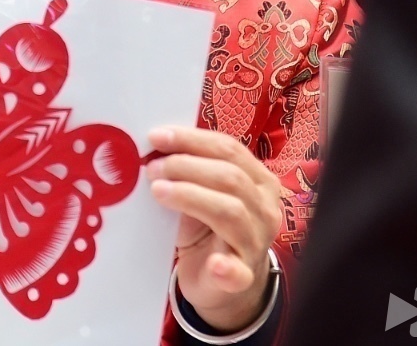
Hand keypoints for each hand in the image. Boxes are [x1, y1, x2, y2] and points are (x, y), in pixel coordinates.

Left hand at [147, 126, 281, 331]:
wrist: (221, 280)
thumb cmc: (207, 227)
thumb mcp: (201, 193)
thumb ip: (188, 170)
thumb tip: (153, 147)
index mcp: (259, 181)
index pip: (228, 149)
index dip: (191, 140)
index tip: (156, 136)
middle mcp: (264, 209)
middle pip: (230, 178)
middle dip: (186, 166)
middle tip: (152, 168)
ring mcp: (257, 243)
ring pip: (230, 212)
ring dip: (190, 197)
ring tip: (159, 191)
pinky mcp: (243, 277)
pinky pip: (239, 272)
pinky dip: (227, 267)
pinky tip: (215, 264)